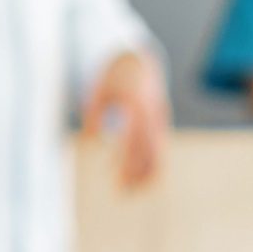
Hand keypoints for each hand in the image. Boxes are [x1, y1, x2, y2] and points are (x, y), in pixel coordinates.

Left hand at [82, 48, 171, 187]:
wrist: (139, 58)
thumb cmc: (114, 74)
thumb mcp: (98, 90)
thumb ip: (94, 114)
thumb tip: (92, 141)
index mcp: (136, 106)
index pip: (133, 142)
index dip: (126, 164)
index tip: (116, 180)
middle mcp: (151, 115)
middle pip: (148, 152)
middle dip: (136, 174)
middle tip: (121, 193)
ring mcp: (159, 118)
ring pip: (158, 152)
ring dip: (145, 173)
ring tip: (130, 191)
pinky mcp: (160, 122)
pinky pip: (158, 146)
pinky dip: (150, 163)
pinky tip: (139, 177)